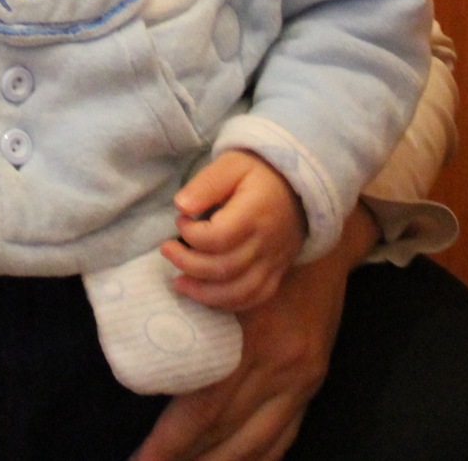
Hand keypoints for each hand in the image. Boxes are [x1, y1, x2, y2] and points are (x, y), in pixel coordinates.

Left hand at [130, 203, 377, 460]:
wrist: (322, 246)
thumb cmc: (258, 254)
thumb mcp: (220, 281)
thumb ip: (192, 321)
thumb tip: (150, 359)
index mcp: (250, 343)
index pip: (203, 410)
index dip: (170, 442)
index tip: (142, 459)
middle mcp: (279, 369)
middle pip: (227, 433)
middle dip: (186, 460)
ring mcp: (301, 381)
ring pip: (258, 443)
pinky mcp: (313, 383)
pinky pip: (286, 434)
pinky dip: (261, 456)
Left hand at [160, 151, 306, 311]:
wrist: (300, 186)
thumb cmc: (260, 172)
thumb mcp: (232, 164)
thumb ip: (206, 184)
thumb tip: (181, 206)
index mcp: (254, 214)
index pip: (218, 238)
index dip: (191, 234)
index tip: (180, 220)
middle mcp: (266, 244)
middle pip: (224, 269)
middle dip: (188, 264)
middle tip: (167, 250)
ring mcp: (274, 263)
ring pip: (238, 292)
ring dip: (204, 293)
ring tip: (179, 282)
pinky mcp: (277, 273)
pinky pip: (254, 298)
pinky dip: (228, 303)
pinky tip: (206, 294)